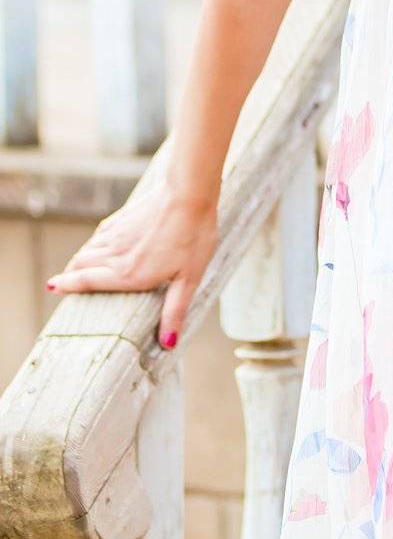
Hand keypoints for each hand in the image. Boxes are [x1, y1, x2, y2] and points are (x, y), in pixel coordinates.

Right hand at [45, 178, 219, 350]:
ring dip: (79, 259)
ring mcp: (117, 233)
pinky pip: (99, 234)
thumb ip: (174, 311)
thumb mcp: (188, 279)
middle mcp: (115, 254)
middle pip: (82, 264)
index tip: (52, 288)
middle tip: (62, 283)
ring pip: (88, 249)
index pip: (88, 281)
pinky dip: (92, 243)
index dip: (68, 285)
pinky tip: (98, 244)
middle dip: (70, 275)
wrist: (189, 194)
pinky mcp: (123, 217)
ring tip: (76, 267)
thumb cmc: (193, 237)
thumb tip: (168, 345)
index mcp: (128, 273)